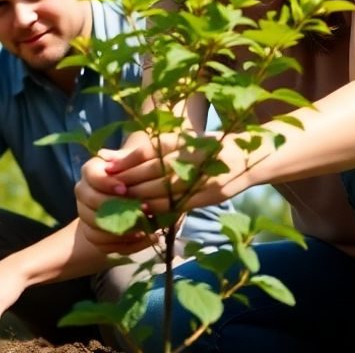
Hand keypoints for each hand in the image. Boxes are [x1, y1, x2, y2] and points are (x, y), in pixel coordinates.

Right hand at [76, 145, 155, 245]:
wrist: (135, 197)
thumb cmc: (139, 173)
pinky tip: (145, 237)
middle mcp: (83, 191)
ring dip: (121, 229)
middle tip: (143, 209)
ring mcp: (85, 213)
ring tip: (146, 227)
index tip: (125, 188)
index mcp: (91, 170)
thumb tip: (122, 156)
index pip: (91, 175)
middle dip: (116, 207)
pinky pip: (102, 243)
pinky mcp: (92, 233)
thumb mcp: (139, 160)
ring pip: (93, 225)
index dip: (106, 182)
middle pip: (89, 202)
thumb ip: (134, 155)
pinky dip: (125, 244)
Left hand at [86, 134, 246, 217]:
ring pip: (164, 193)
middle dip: (129, 181)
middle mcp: (197, 158)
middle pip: (154, 173)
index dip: (127, 160)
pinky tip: (142, 214)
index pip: (151, 151)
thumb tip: (105, 154)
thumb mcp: (183, 140)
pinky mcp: (211, 198)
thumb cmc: (209, 147)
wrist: (250, 160)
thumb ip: (148, 148)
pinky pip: (178, 208)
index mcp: (188, 141)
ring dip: (140, 199)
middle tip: (106, 187)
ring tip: (119, 203)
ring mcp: (205, 179)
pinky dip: (158, 212)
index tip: (106, 165)